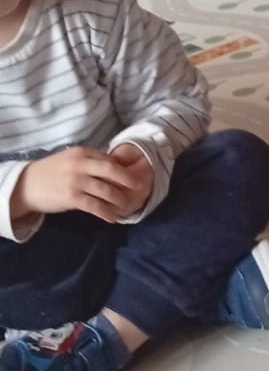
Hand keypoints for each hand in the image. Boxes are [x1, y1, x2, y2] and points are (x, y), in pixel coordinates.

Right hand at [14, 146, 149, 224]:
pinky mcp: (72, 198)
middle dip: (130, 180)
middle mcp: (80, 164)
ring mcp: (76, 181)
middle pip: (113, 171)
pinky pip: (96, 206)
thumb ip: (89, 162)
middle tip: (141, 189)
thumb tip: (114, 167)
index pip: (109, 159)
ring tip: (128, 207)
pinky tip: (113, 218)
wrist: (26, 185)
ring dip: (121, 200)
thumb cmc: (51, 173)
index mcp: (82, 152)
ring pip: (107, 190)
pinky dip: (107, 213)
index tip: (136, 176)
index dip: (125, 169)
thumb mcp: (70, 159)